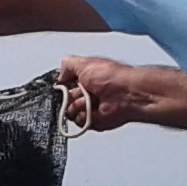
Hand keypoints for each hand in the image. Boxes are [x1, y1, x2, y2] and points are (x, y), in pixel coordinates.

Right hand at [57, 56, 186, 132]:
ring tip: (89, 100)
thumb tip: (59, 75)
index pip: (64, 84)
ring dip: (77, 106)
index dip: (62, 85)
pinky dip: (83, 116)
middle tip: (80, 92)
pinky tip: (92, 109)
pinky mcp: (94, 121)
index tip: (64, 84)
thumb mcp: (84, 63)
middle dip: (69, 96)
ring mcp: (90, 108)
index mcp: (85, 78)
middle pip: (64, 100)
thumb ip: (67, 65)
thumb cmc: (112, 77)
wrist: (127, 94)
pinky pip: (79, 122)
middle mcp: (87, 93)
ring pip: (69, 112)